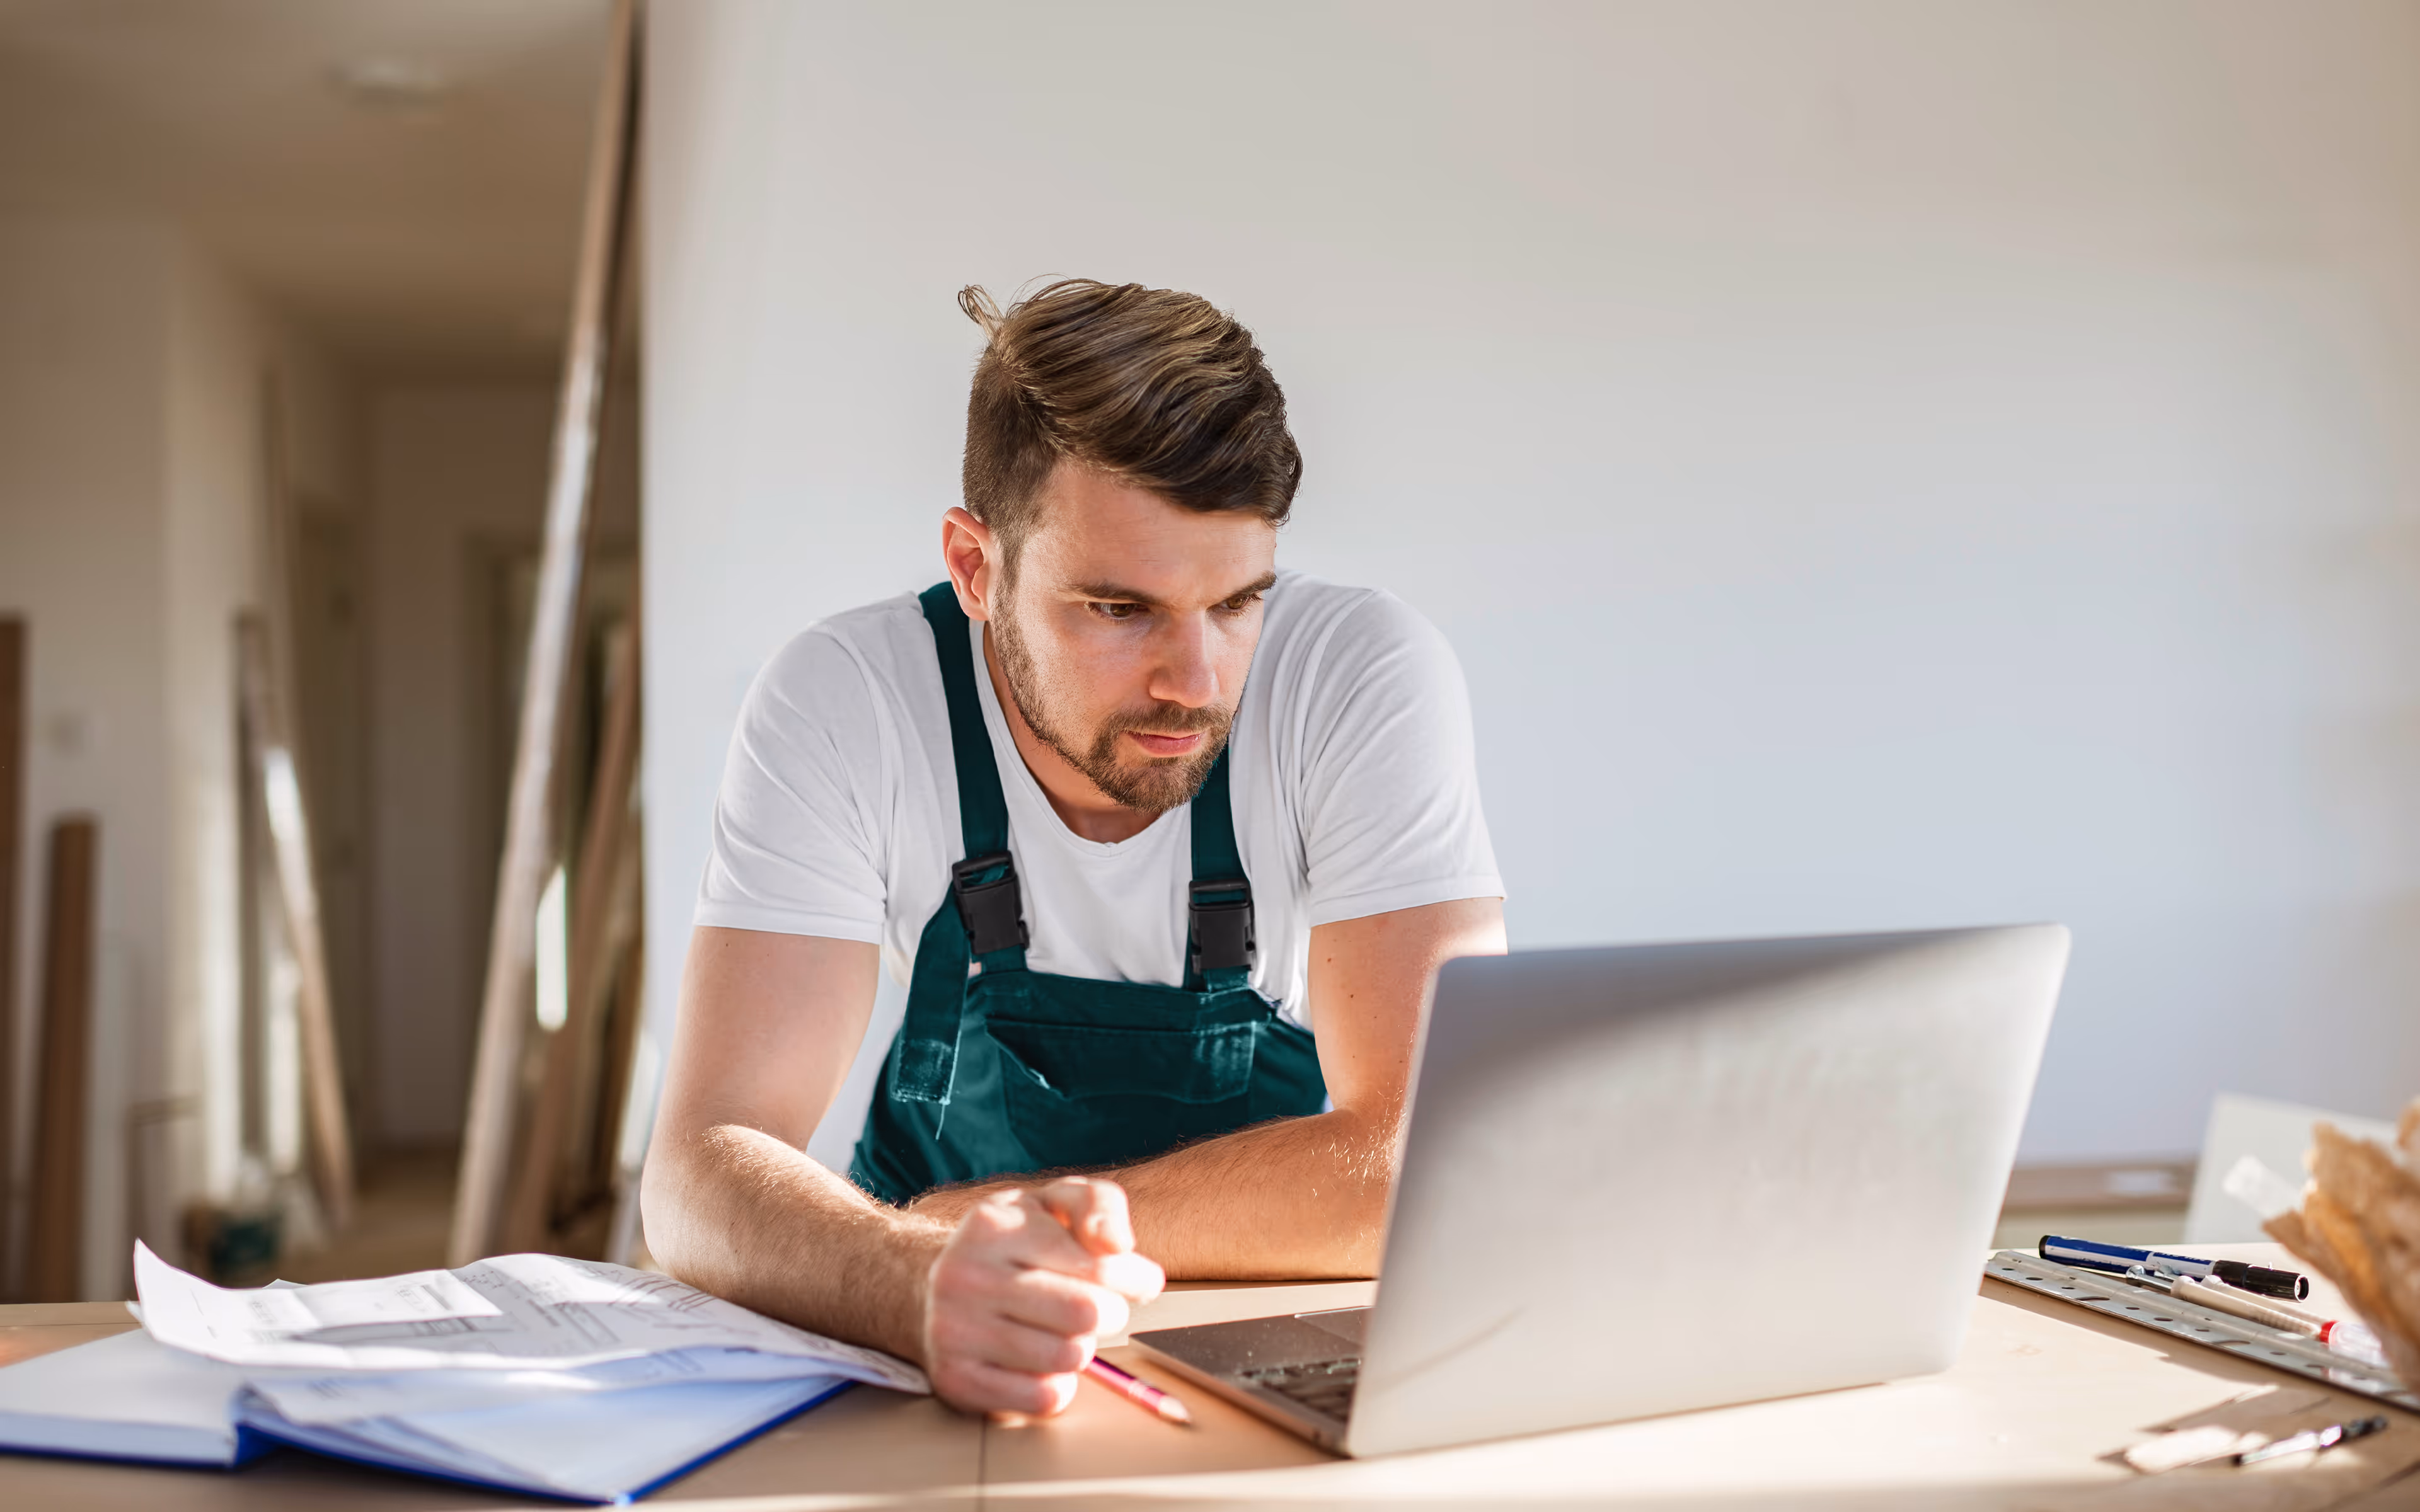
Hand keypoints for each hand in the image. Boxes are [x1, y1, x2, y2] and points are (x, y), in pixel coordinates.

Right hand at [919, 1176, 1164, 1415]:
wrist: (926, 1286)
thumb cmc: (1012, 1243)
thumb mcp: (1054, 1202)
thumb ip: (1098, 1205)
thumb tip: (1117, 1244)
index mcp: (994, 1225)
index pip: (1098, 1265)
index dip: (1133, 1277)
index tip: (1138, 1280)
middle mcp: (965, 1276)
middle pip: (1086, 1313)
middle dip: (1109, 1312)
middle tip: (1097, 1306)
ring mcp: (954, 1330)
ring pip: (1068, 1356)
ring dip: (1081, 1347)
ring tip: (1063, 1330)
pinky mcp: (955, 1380)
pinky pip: (1043, 1398)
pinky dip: (1057, 1385)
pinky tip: (1041, 1362)